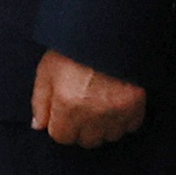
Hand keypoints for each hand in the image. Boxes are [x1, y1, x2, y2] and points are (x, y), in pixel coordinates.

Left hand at [31, 49, 146, 147]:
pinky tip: (115, 104)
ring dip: (103, 127)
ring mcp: (117, 112)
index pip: (61, 137)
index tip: (62, 115)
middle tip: (81, 110)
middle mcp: (93, 114)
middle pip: (86, 141)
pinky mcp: (136, 107)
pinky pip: (130, 127)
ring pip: (109, 136)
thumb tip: (38, 125)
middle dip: (81, 129)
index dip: (60, 126)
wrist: (107, 33)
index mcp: (67, 105)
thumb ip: (40, 101)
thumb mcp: (47, 70)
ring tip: (99, 105)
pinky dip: (123, 120)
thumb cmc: (73, 49)